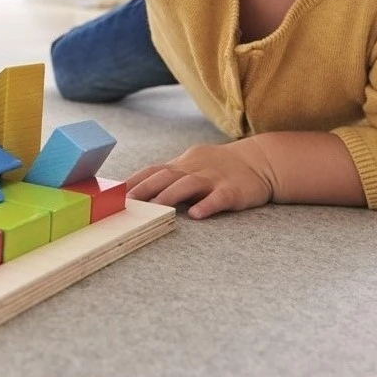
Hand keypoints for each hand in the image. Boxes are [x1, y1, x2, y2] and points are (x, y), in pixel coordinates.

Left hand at [124, 140, 273, 218]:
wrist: (260, 161)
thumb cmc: (218, 168)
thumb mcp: (191, 166)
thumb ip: (169, 177)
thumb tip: (137, 190)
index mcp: (182, 164)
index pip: (153, 170)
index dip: (135, 181)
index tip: (116, 193)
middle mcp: (194, 169)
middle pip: (165, 176)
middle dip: (145, 188)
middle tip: (129, 202)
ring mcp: (213, 179)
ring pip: (188, 184)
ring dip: (170, 195)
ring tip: (155, 208)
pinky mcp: (233, 191)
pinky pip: (218, 198)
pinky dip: (206, 205)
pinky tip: (196, 215)